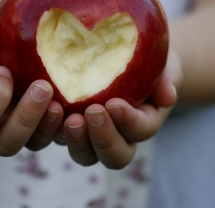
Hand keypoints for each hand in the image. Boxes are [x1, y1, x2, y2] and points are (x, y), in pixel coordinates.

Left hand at [57, 49, 182, 168]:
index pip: (140, 131)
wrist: (121, 57)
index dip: (128, 123)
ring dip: (76, 141)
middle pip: (113, 156)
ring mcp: (90, 134)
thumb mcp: (162, 62)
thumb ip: (168, 77)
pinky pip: (56, 137)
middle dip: (103, 139)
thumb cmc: (144, 60)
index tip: (115, 104)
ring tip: (68, 118)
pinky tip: (46, 107)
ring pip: (84, 154)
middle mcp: (117, 135)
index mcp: (142, 122)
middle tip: (91, 113)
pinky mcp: (66, 125)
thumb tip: (168, 95)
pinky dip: (49, 128)